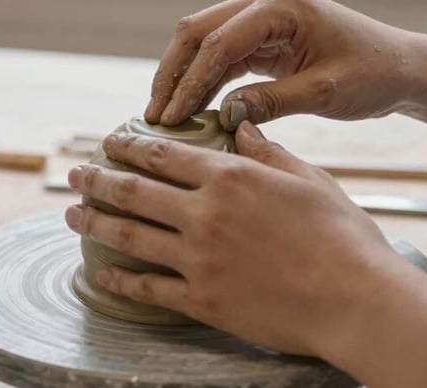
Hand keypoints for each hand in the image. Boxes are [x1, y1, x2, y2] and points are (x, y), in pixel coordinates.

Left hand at [65, 122, 409, 360]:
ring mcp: (198, 258)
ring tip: (71, 212)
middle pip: (134, 191)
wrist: (355, 298)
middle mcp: (204, 213)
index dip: (129, 145)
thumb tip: (242, 125)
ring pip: (130, 234)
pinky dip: (119, 278)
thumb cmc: (339, 234)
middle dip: (97, 179)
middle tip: (75, 174)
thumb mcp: (305, 178)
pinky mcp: (202, 300)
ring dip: (94, 221)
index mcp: (229, 176)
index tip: (108, 141)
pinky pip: (147, 287)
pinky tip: (101, 273)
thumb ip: (267, 151)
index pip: (163, 154)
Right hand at [144, 0, 426, 127]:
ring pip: (203, 40)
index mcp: (281, 5)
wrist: (402, 67)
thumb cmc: (373, 75)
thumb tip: (223, 116)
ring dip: (183, 76)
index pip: (219, 42)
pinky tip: (190, 107)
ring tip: (164, 117)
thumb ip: (271, 102)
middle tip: (154, 117)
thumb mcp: (325, 94)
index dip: (190, 83)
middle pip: (198, 31)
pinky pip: (222, 52)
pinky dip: (204, 78)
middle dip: (173, 74)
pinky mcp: (263, 30)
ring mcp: (262, 12)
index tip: (171, 119)